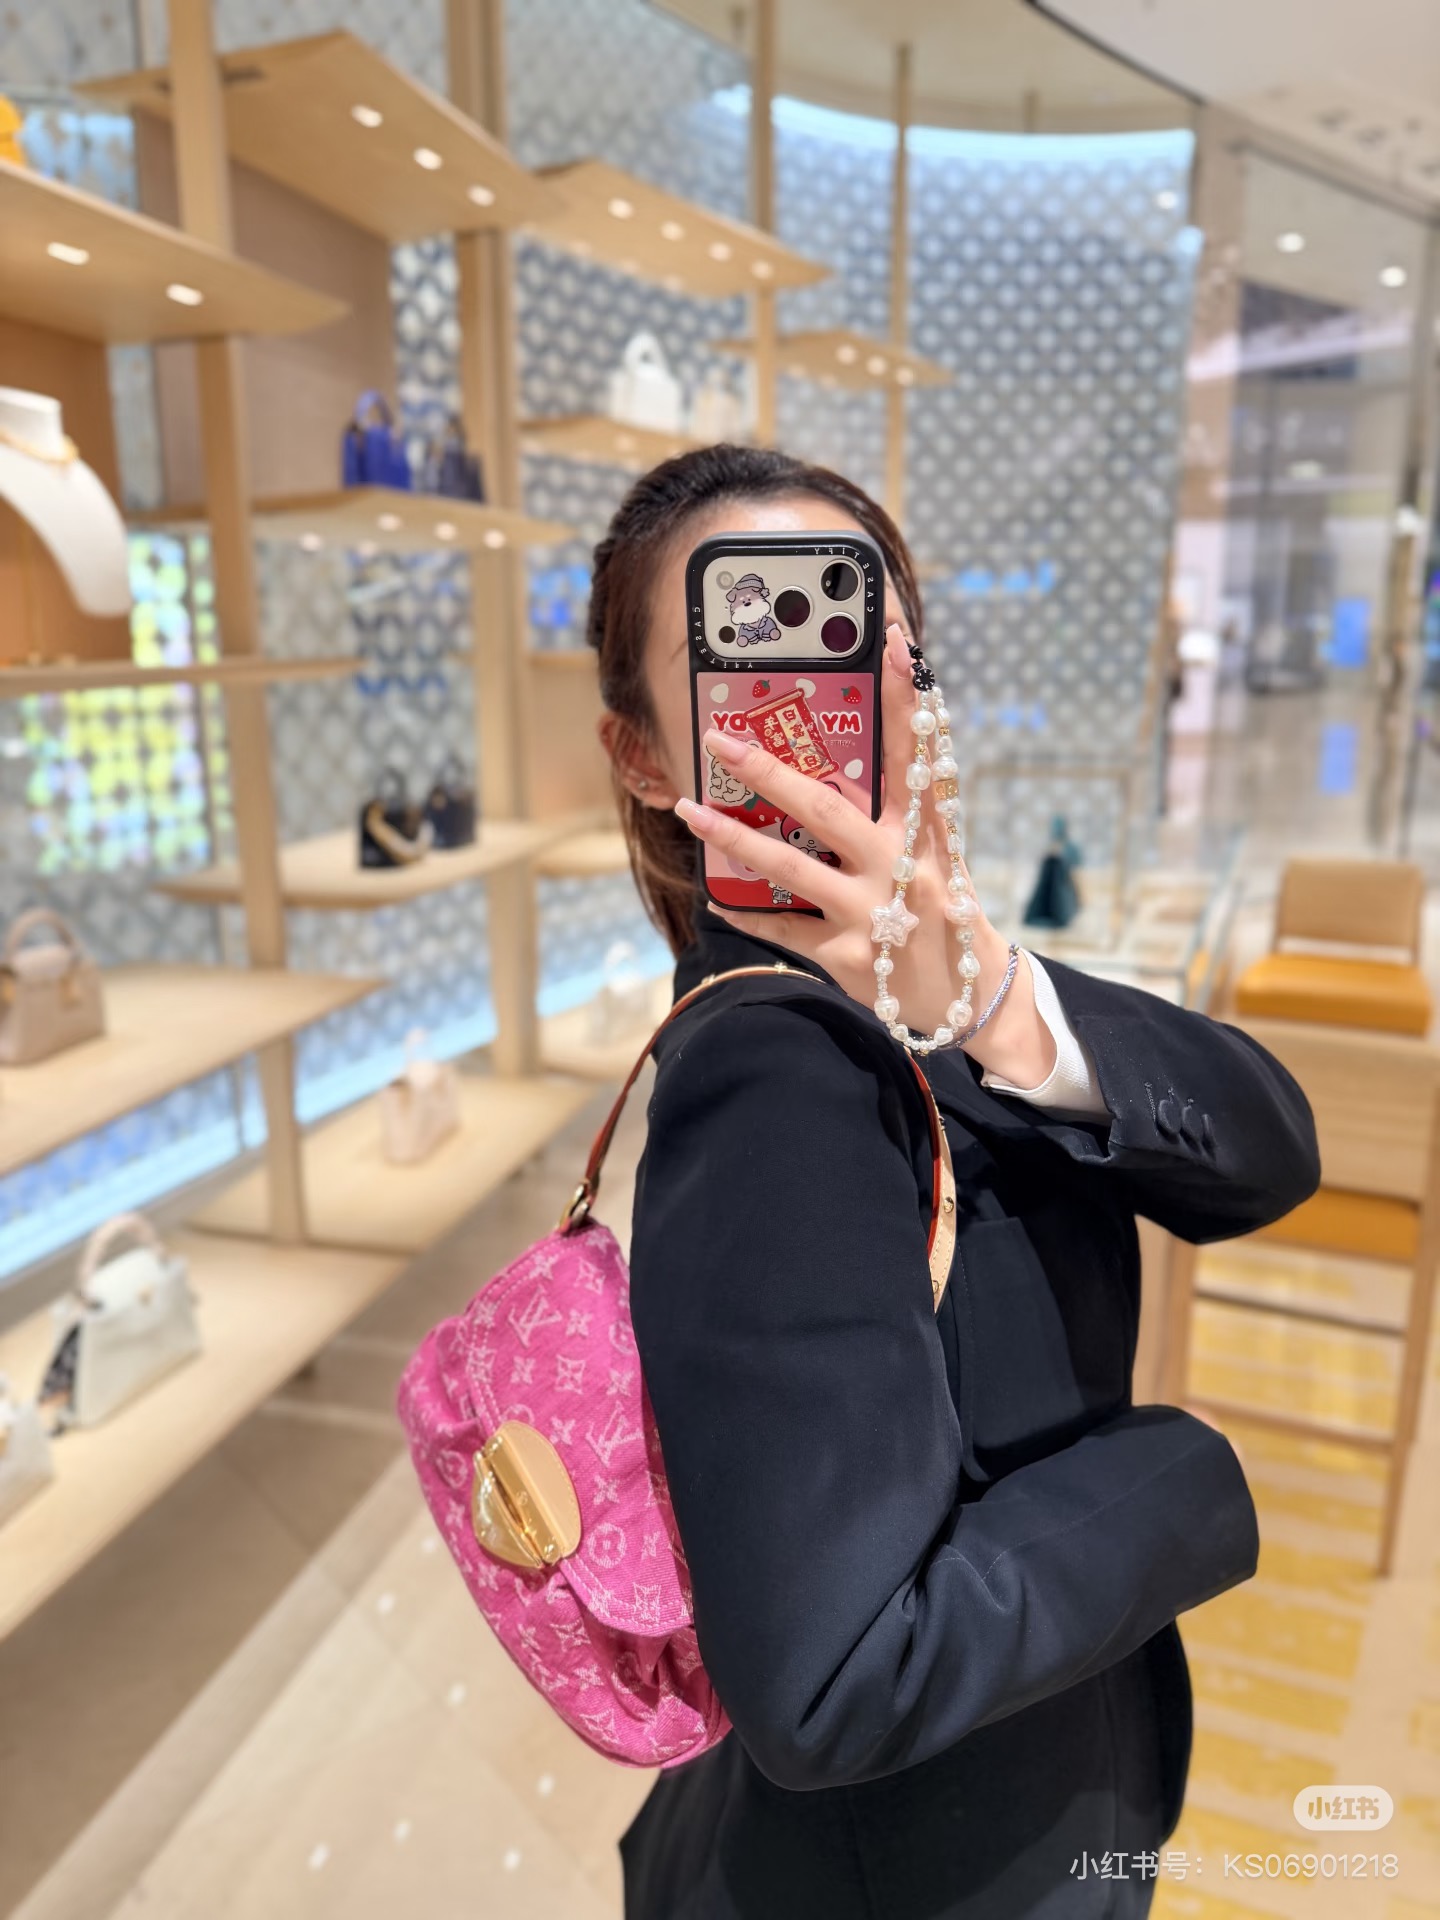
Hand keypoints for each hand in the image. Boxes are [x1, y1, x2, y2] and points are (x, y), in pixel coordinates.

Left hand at [675, 624, 1056, 1087]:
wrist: (968, 995)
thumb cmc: (944, 908)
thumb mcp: (939, 852)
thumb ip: (904, 806)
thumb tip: (858, 750)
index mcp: (926, 830)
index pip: (914, 753)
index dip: (904, 698)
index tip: (891, 641)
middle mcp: (900, 865)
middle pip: (827, 809)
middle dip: (770, 772)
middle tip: (722, 741)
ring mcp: (872, 912)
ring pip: (791, 868)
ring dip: (735, 838)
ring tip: (692, 812)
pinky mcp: (849, 955)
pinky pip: (784, 927)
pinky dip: (749, 911)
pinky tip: (716, 894)